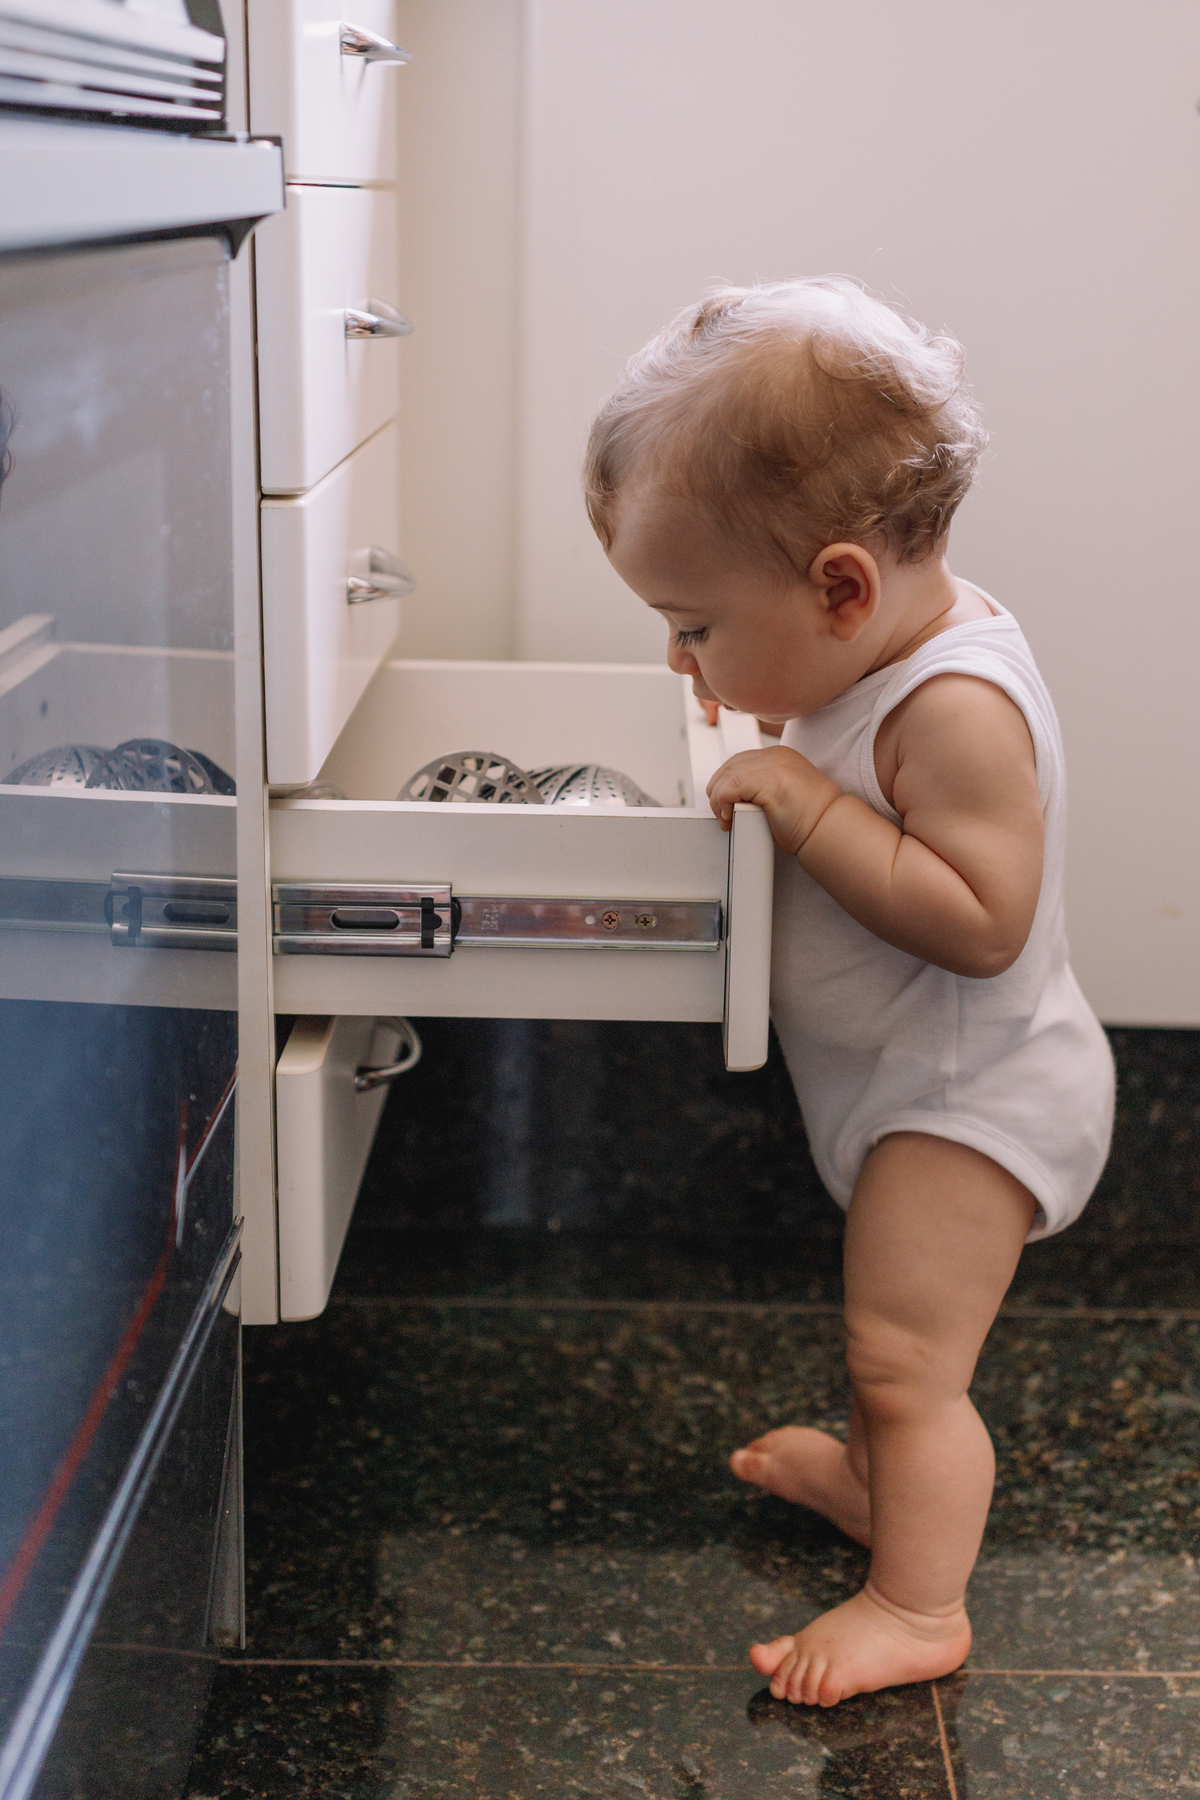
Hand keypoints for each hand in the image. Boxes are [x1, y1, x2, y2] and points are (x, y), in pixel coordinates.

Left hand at [706, 746, 841, 853]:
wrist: (829, 828)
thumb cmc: (810, 821)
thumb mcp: (782, 795)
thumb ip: (762, 788)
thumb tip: (734, 799)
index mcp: (779, 756)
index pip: (739, 762)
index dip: (726, 785)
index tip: (727, 807)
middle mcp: (775, 755)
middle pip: (728, 767)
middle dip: (718, 793)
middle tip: (724, 816)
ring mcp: (772, 765)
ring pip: (725, 777)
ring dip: (719, 802)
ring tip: (727, 820)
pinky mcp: (767, 779)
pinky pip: (728, 788)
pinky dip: (723, 804)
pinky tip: (730, 818)